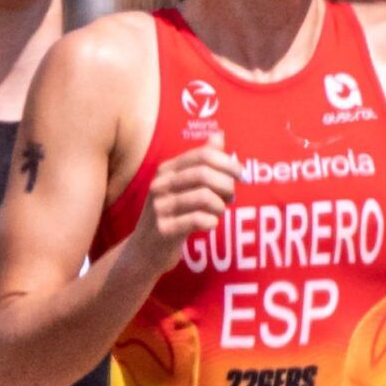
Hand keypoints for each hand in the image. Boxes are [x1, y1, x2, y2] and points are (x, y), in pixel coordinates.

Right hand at [127, 134, 238, 275]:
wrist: (145, 250)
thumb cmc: (172, 214)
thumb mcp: (184, 186)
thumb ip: (202, 161)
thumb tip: (219, 135)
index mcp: (167, 170)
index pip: (203, 156)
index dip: (228, 163)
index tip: (241, 175)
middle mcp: (160, 185)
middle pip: (204, 174)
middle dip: (226, 185)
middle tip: (231, 197)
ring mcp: (160, 207)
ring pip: (204, 197)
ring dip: (220, 206)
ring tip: (218, 212)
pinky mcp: (164, 229)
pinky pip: (198, 220)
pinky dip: (211, 221)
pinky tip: (210, 224)